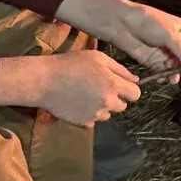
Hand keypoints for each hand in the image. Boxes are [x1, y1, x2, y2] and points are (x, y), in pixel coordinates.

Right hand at [10, 49, 141, 124]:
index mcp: (113, 85)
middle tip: (100, 87)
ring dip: (103, 106)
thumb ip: (120, 69)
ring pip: (108, 114)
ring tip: (87, 94)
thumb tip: (136, 80)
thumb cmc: (71, 64)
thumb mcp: (98, 58)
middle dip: (115, 98)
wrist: (45, 81)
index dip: (130, 89)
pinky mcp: (83, 123)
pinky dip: (90, 114)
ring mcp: (95, 115)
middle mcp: (108, 103)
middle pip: (123, 106)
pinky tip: (79, 103)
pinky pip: (94, 120)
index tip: (120, 85)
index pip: (136, 94)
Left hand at [62, 0, 180, 79]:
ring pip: (176, 67)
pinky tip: (164, 78)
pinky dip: (165, 76)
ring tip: (175, 79)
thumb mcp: (170, 35)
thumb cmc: (149, 23)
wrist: (123, 24)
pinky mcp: (153, 60)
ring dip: (177, 74)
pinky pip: (163, 71)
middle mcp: (176, 42)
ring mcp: (165, 52)